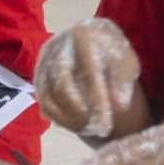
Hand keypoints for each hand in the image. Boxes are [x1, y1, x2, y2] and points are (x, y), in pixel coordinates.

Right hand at [35, 18, 141, 136]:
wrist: (91, 34)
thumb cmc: (112, 51)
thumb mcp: (126, 61)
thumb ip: (122, 81)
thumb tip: (119, 106)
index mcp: (83, 39)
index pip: (89, 76)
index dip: (98, 104)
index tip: (106, 127)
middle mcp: (57, 47)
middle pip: (63, 86)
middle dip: (78, 114)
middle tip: (95, 130)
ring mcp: (43, 58)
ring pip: (47, 95)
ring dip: (64, 117)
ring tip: (84, 130)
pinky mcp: (37, 69)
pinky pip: (41, 97)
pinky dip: (53, 114)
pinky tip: (70, 124)